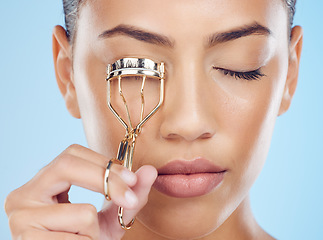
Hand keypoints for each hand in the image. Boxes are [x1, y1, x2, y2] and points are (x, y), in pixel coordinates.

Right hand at [4, 144, 156, 239]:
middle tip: (128, 198)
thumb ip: (129, 194)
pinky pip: (79, 238)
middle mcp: (25, 194)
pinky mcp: (26, 239)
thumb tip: (150, 170)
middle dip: (106, 180)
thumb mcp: (108, 217)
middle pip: (67, 165)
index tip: (131, 179)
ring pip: (84, 212)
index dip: (104, 162)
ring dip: (96, 230)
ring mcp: (20, 216)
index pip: (72, 154)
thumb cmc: (84, 239)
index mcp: (43, 183)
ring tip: (83, 238)